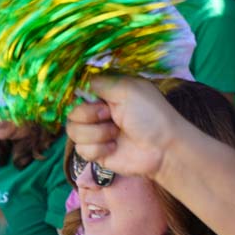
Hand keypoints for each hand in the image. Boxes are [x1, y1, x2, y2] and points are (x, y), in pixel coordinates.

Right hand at [64, 76, 182, 179]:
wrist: (162, 149)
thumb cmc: (151, 115)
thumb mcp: (127, 89)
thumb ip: (100, 82)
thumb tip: (80, 82)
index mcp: (106, 94)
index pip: (78, 91)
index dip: (81, 96)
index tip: (96, 99)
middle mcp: (98, 112)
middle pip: (72, 112)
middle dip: (89, 115)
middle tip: (109, 115)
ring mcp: (96, 133)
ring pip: (73, 131)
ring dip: (95, 133)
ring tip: (115, 134)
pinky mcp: (96, 152)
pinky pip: (80, 149)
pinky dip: (98, 149)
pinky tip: (114, 148)